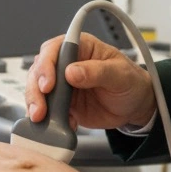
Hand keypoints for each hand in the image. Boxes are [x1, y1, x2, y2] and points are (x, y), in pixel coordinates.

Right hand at [25, 32, 154, 130]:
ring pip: (38, 90)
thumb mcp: (120, 75)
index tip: (48, 84)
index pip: (55, 49)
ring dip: (36, 105)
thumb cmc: (131, 82)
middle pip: (39, 70)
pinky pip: (47, 109)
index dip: (47, 65)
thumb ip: (97, 71)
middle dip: (36, 89)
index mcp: (81, 47)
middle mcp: (67, 63)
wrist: (135, 106)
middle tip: (40, 108)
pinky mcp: (62, 103)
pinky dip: (47, 119)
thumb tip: (72, 71)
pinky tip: (58, 124)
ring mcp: (63, 84)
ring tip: (42, 118)